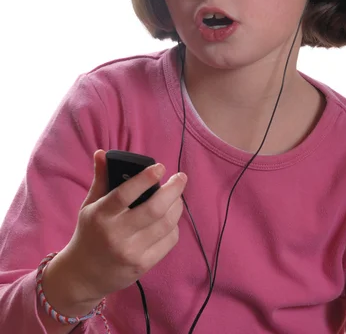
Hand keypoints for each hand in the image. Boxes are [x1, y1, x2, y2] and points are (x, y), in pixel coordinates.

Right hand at [59, 150, 186, 301]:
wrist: (82, 276)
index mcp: (101, 215)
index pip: (126, 193)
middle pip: (154, 209)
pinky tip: (171, 217)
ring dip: (177, 206)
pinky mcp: (143, 265)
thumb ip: (100, 179)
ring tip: (177, 196)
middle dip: (173, 190)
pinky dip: (174, 226)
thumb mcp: (89, 205)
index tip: (161, 167)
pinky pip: (168, 241)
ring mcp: (131, 252)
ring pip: (166, 224)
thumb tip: (102, 153)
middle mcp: (116, 234)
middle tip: (181, 177)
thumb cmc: (89, 233)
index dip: (146, 178)